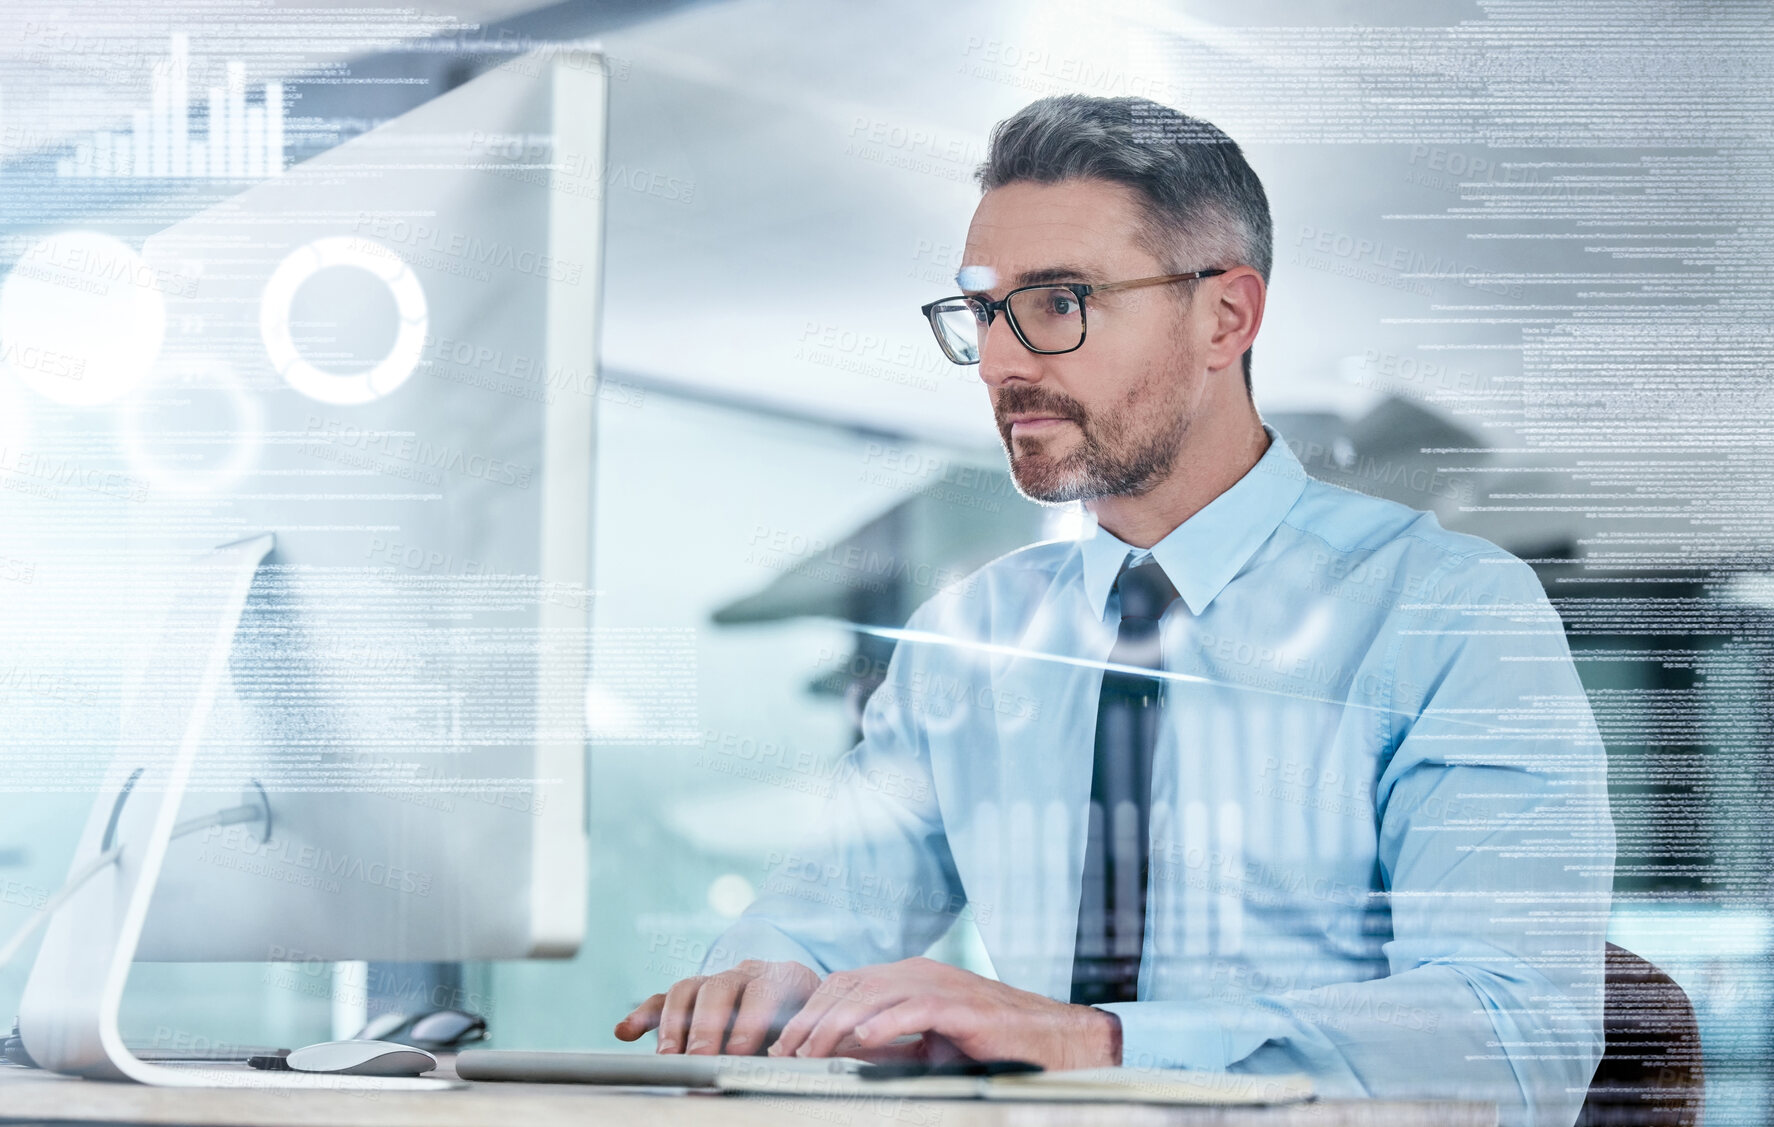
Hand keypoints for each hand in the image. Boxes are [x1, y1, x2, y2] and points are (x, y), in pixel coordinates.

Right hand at [614, 959, 819, 1054]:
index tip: (740, 1051)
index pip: (764, 989)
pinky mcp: (691, 996)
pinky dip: (643, 1014)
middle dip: (708, 1023)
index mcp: (781, 978)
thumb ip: (797, 1047)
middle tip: (701, 1056)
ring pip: (688, 989)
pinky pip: (663, 999)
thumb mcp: (809, 1032)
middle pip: (720, 986)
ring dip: (675, 1023)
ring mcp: (715, 981)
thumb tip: (788, 1071)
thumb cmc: (804, 1025)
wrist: (799, 1004)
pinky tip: (625, 1032)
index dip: (751, 1019)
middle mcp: (745, 973)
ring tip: (668, 1056)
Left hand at [766, 956, 1120, 1070]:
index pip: (844, 984)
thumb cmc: (989, 1041)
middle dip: (811, 1019)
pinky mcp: (963, 1006)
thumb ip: (886, 1043)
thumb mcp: (926, 1043)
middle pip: (849, 986)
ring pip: (873, 996)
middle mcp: (919, 972)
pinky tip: (863, 1038)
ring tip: (811, 1050)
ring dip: (836, 1024)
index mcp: (907, 976)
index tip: (785, 1043)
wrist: (1050, 1038)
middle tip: (786, 1051)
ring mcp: (940, 985)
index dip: (810, 1011)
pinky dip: (886, 1022)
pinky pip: (916, 1009)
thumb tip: (838, 1052)